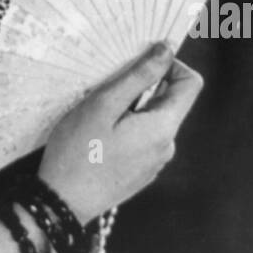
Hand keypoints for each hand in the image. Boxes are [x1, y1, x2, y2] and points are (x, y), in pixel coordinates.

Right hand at [39, 46, 203, 223]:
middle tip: (108, 90)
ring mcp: (154, 163)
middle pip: (170, 102)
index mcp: (162, 128)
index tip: (141, 62)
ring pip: (154, 120)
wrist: (62, 203)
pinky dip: (127, 129)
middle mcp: (166, 147)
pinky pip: (143, 140)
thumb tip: (166, 49)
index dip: (171, 65)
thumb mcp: (104, 104)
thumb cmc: (78, 151)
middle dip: (145, 87)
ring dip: (133, 109)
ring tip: (99, 117)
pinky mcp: (141, 173)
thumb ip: (139, 76)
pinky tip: (100, 137)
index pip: (191, 84)